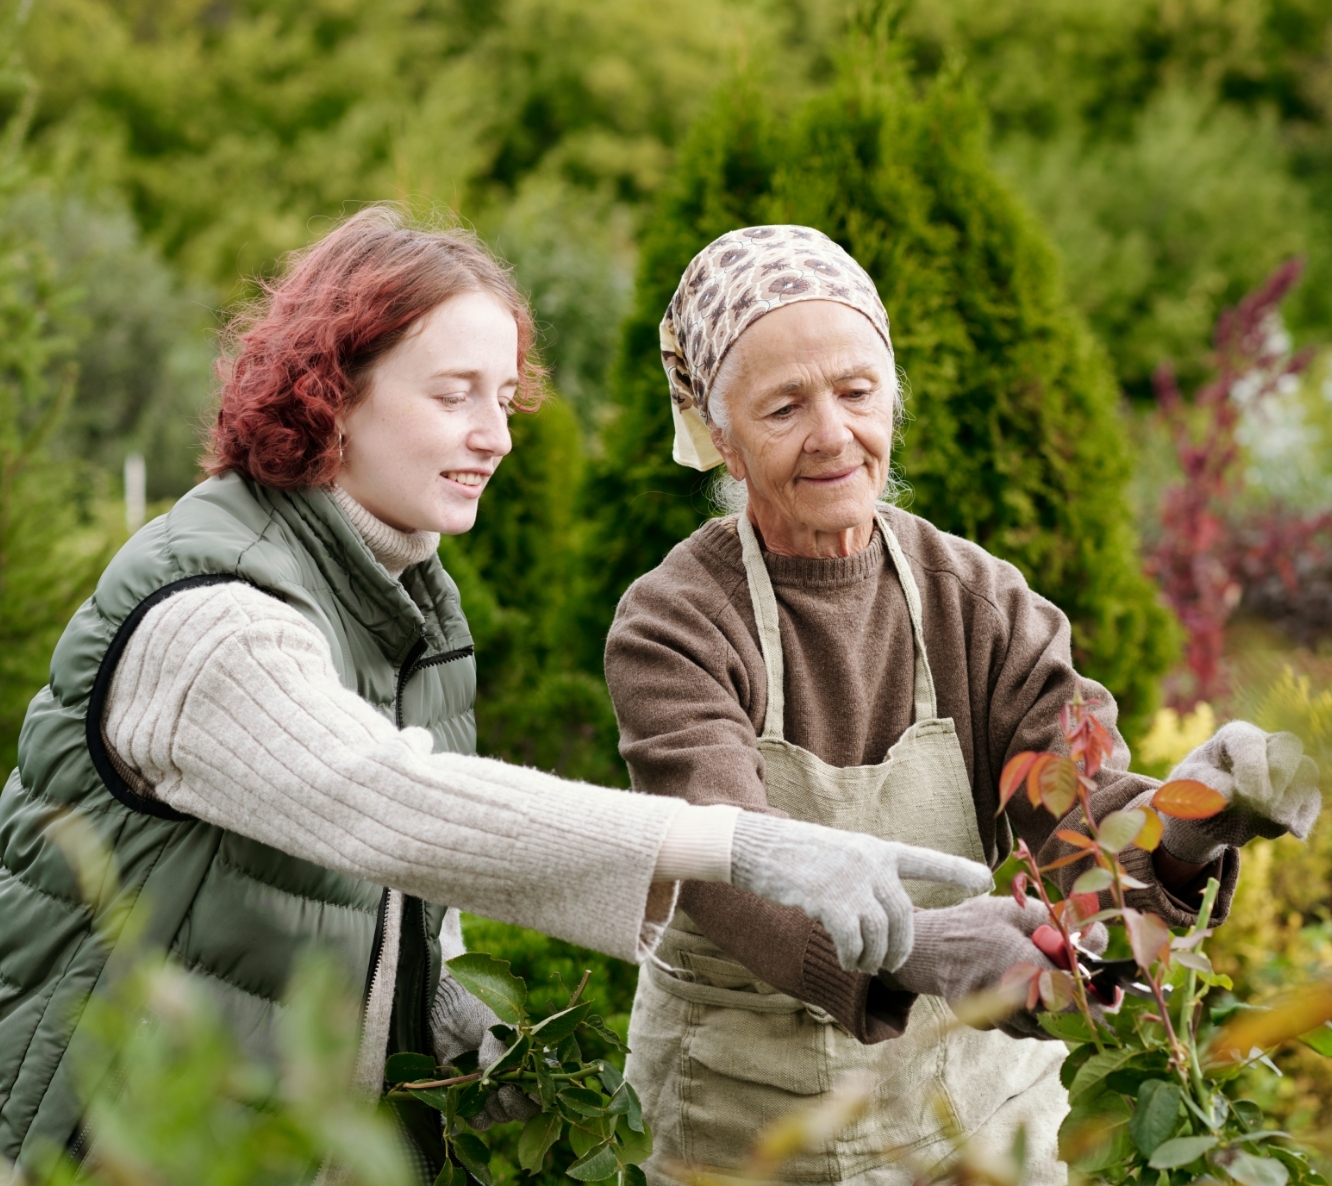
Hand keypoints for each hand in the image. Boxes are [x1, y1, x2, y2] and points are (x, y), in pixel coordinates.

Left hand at [429, 971, 538, 1130]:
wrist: (446, 1012)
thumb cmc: (476, 1011)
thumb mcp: (493, 1021)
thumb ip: (497, 1046)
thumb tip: (494, 1073)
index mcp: (528, 1059)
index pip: (543, 1085)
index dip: (540, 1093)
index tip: (530, 1090)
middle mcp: (514, 1079)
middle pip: (526, 1110)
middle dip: (516, 1105)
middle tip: (503, 1091)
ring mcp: (493, 1091)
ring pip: (503, 1116)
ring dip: (495, 1108)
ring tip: (483, 1088)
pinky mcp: (472, 1099)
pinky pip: (480, 1121)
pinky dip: (476, 1116)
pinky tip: (468, 1101)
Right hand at [728, 812, 993, 974]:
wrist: (756, 846)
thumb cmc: (795, 855)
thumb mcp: (840, 853)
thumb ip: (867, 876)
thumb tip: (885, 918)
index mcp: (877, 849)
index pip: (925, 860)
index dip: (956, 871)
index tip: (986, 879)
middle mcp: (870, 862)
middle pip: (904, 916)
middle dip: (900, 948)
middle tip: (889, 965)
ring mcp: (849, 879)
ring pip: (879, 934)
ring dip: (872, 957)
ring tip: (859, 963)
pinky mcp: (828, 899)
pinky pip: (852, 940)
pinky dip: (851, 956)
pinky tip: (843, 958)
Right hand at [884, 896, 1107, 1039]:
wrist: (926, 944)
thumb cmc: (976, 922)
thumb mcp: (1017, 909)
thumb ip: (1060, 922)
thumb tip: (1100, 938)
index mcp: (1016, 961)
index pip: (1069, 996)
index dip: (1095, 1003)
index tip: (1110, 999)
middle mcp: (1003, 994)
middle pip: (1060, 1019)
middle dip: (1077, 1008)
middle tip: (1085, 993)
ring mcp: (989, 1013)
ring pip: (1040, 1028)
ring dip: (1053, 1013)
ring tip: (1046, 986)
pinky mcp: (980, 1024)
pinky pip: (1017, 1028)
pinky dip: (1027, 1016)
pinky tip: (1018, 993)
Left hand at [1162, 722, 1320, 863]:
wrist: (1205, 812)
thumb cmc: (1193, 789)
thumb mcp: (1186, 785)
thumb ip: (1204, 784)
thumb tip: (1229, 792)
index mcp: (1233, 737)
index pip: (1249, 742)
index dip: (1251, 768)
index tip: (1243, 795)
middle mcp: (1265, 745)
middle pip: (1289, 746)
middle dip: (1278, 778)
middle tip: (1260, 805)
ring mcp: (1285, 768)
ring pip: (1305, 773)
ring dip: (1290, 800)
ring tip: (1266, 820)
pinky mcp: (1296, 793)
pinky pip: (1311, 799)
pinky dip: (1304, 816)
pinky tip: (1295, 832)